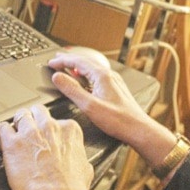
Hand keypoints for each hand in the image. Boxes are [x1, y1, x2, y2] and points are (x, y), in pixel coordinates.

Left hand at [0, 105, 96, 189]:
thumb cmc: (72, 187)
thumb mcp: (85, 166)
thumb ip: (78, 156)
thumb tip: (77, 161)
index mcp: (68, 130)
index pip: (57, 120)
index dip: (49, 129)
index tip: (47, 136)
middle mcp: (50, 127)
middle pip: (38, 111)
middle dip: (34, 118)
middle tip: (31, 129)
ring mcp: (30, 133)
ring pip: (21, 116)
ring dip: (18, 123)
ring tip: (15, 130)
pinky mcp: (12, 143)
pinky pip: (3, 128)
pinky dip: (2, 132)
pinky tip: (4, 137)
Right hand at [49, 51, 176, 170]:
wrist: (138, 129)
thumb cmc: (118, 120)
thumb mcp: (89, 106)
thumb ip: (72, 90)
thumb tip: (58, 77)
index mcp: (102, 75)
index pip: (78, 61)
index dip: (62, 61)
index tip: (51, 62)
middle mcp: (109, 75)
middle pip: (85, 62)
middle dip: (69, 60)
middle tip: (56, 60)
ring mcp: (113, 81)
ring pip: (91, 68)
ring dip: (77, 67)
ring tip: (66, 67)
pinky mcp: (115, 88)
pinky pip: (97, 75)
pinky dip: (85, 74)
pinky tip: (84, 80)